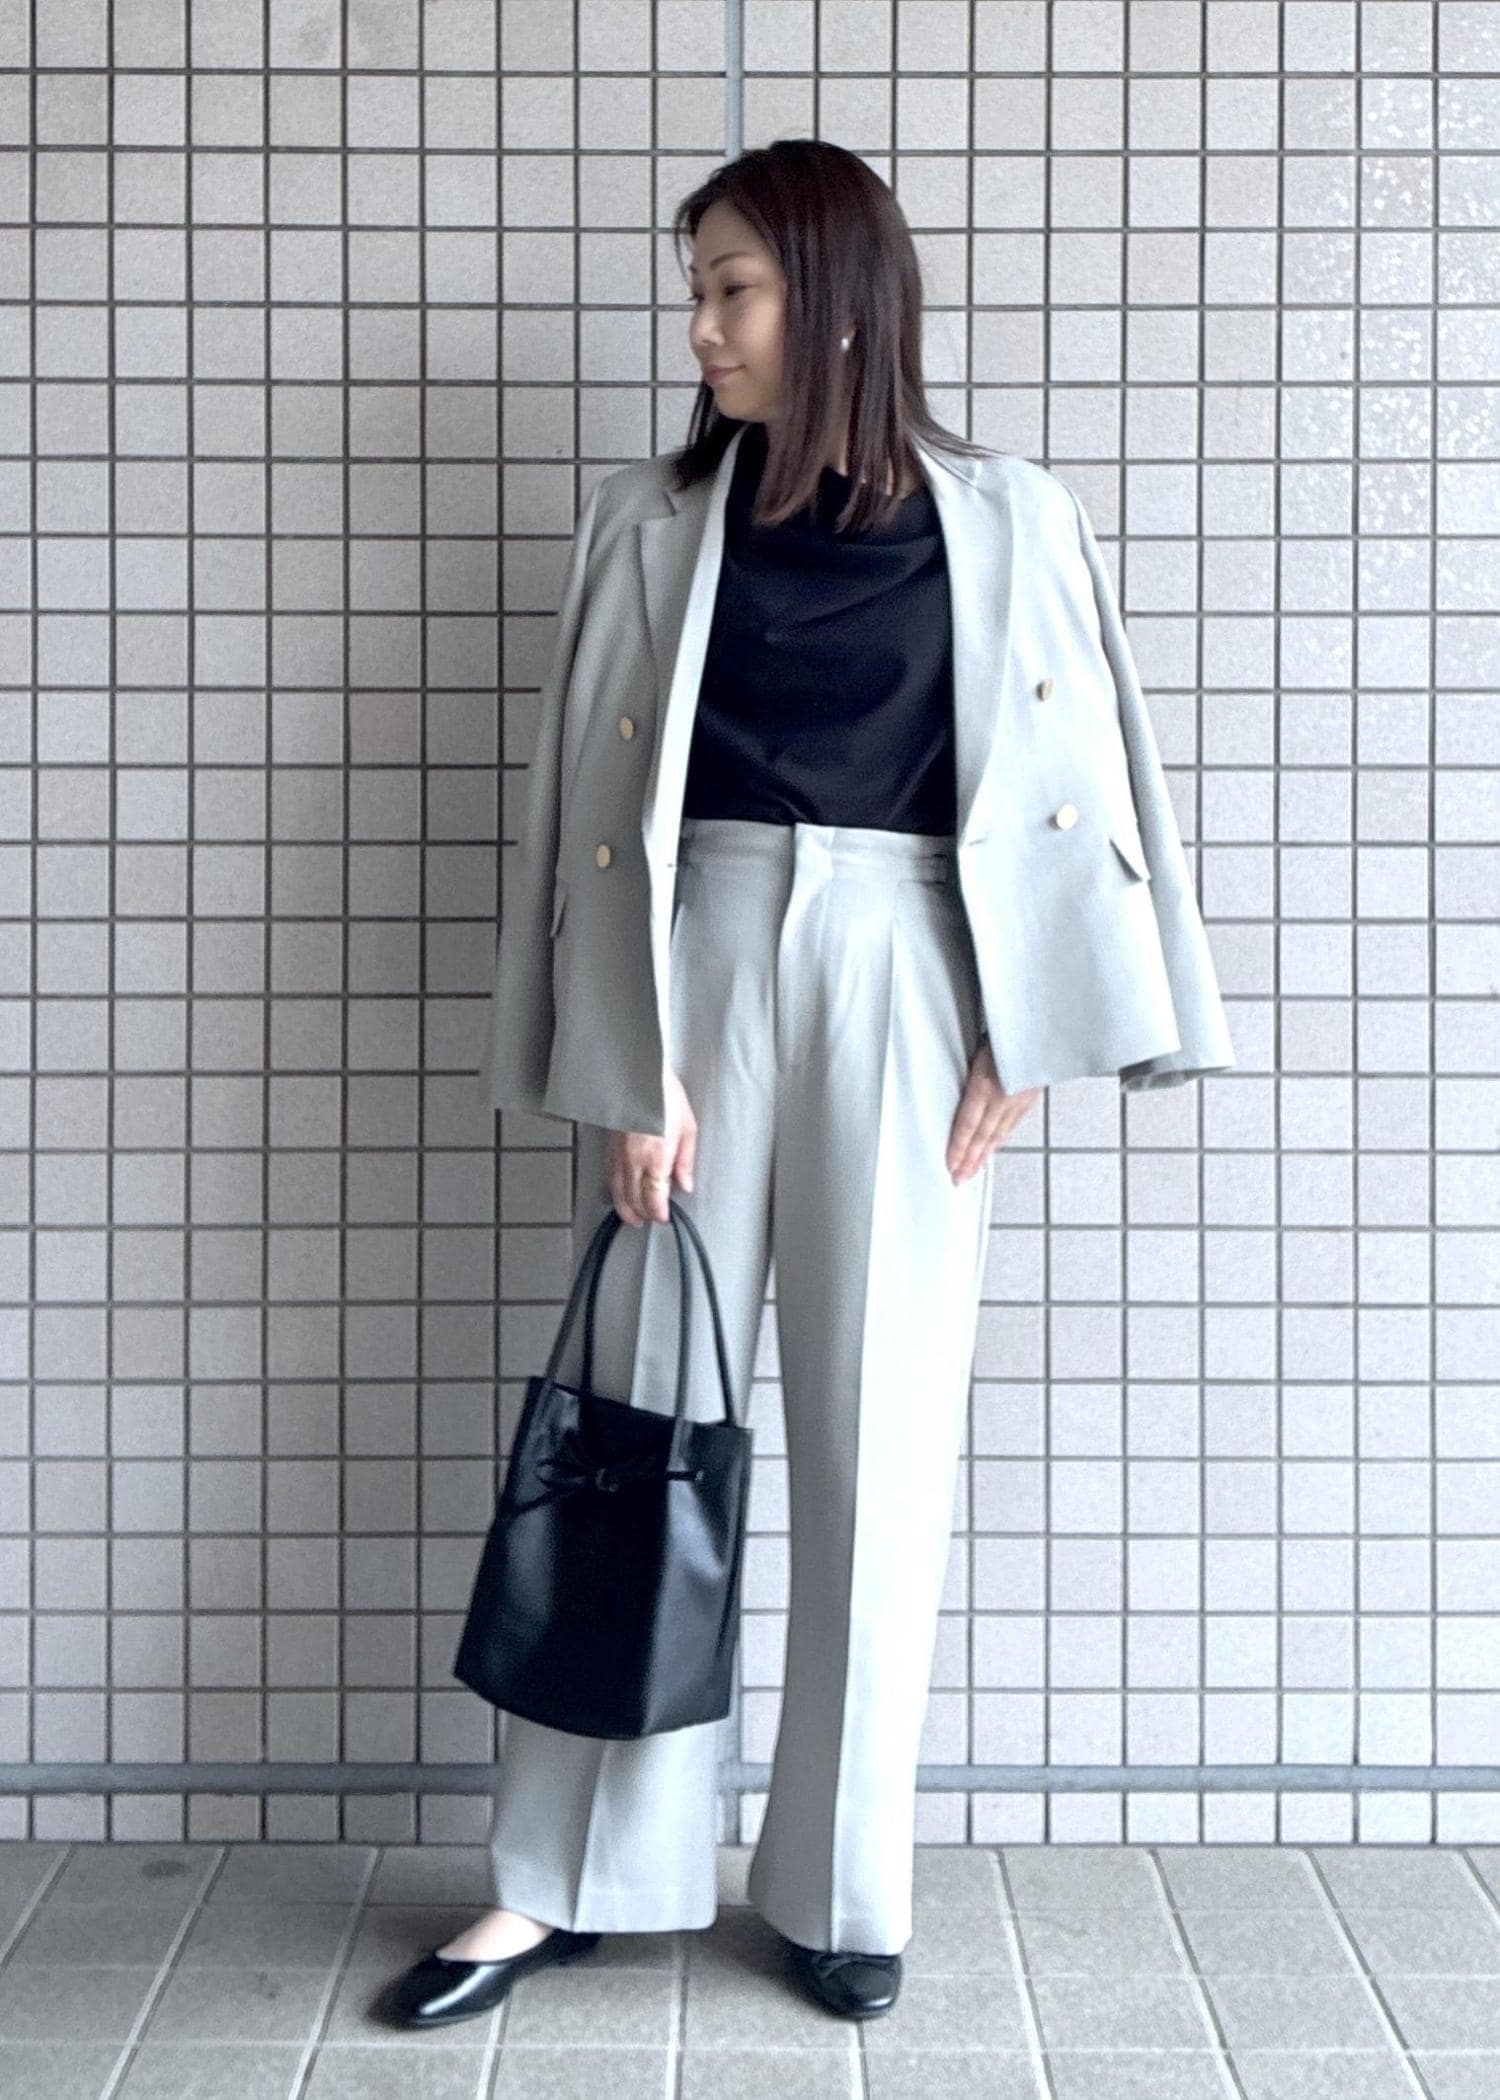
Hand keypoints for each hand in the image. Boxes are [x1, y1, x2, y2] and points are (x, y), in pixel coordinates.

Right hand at [605, 1066, 697, 1227]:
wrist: (637, 1075)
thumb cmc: (664, 1095)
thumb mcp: (687, 1128)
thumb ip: (685, 1161)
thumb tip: (685, 1184)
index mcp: (656, 1158)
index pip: (654, 1199)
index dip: (660, 1213)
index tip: (665, 1216)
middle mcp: (634, 1161)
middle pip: (635, 1199)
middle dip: (644, 1214)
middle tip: (652, 1219)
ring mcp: (618, 1155)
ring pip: (618, 1192)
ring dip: (626, 1209)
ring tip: (633, 1218)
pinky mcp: (609, 1147)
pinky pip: (609, 1177)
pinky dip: (613, 1191)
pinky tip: (618, 1194)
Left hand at [946, 1039, 1041, 1184]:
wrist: (1046, 1026)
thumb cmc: (1008, 1028)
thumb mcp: (978, 1047)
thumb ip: (967, 1071)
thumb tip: (951, 1088)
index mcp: (987, 1084)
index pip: (968, 1124)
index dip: (959, 1147)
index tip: (950, 1165)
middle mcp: (1005, 1096)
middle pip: (983, 1136)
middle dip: (970, 1160)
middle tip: (958, 1179)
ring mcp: (1020, 1098)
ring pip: (999, 1133)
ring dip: (985, 1154)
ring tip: (973, 1170)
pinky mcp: (1031, 1096)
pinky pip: (1012, 1123)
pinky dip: (1001, 1138)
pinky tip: (995, 1146)